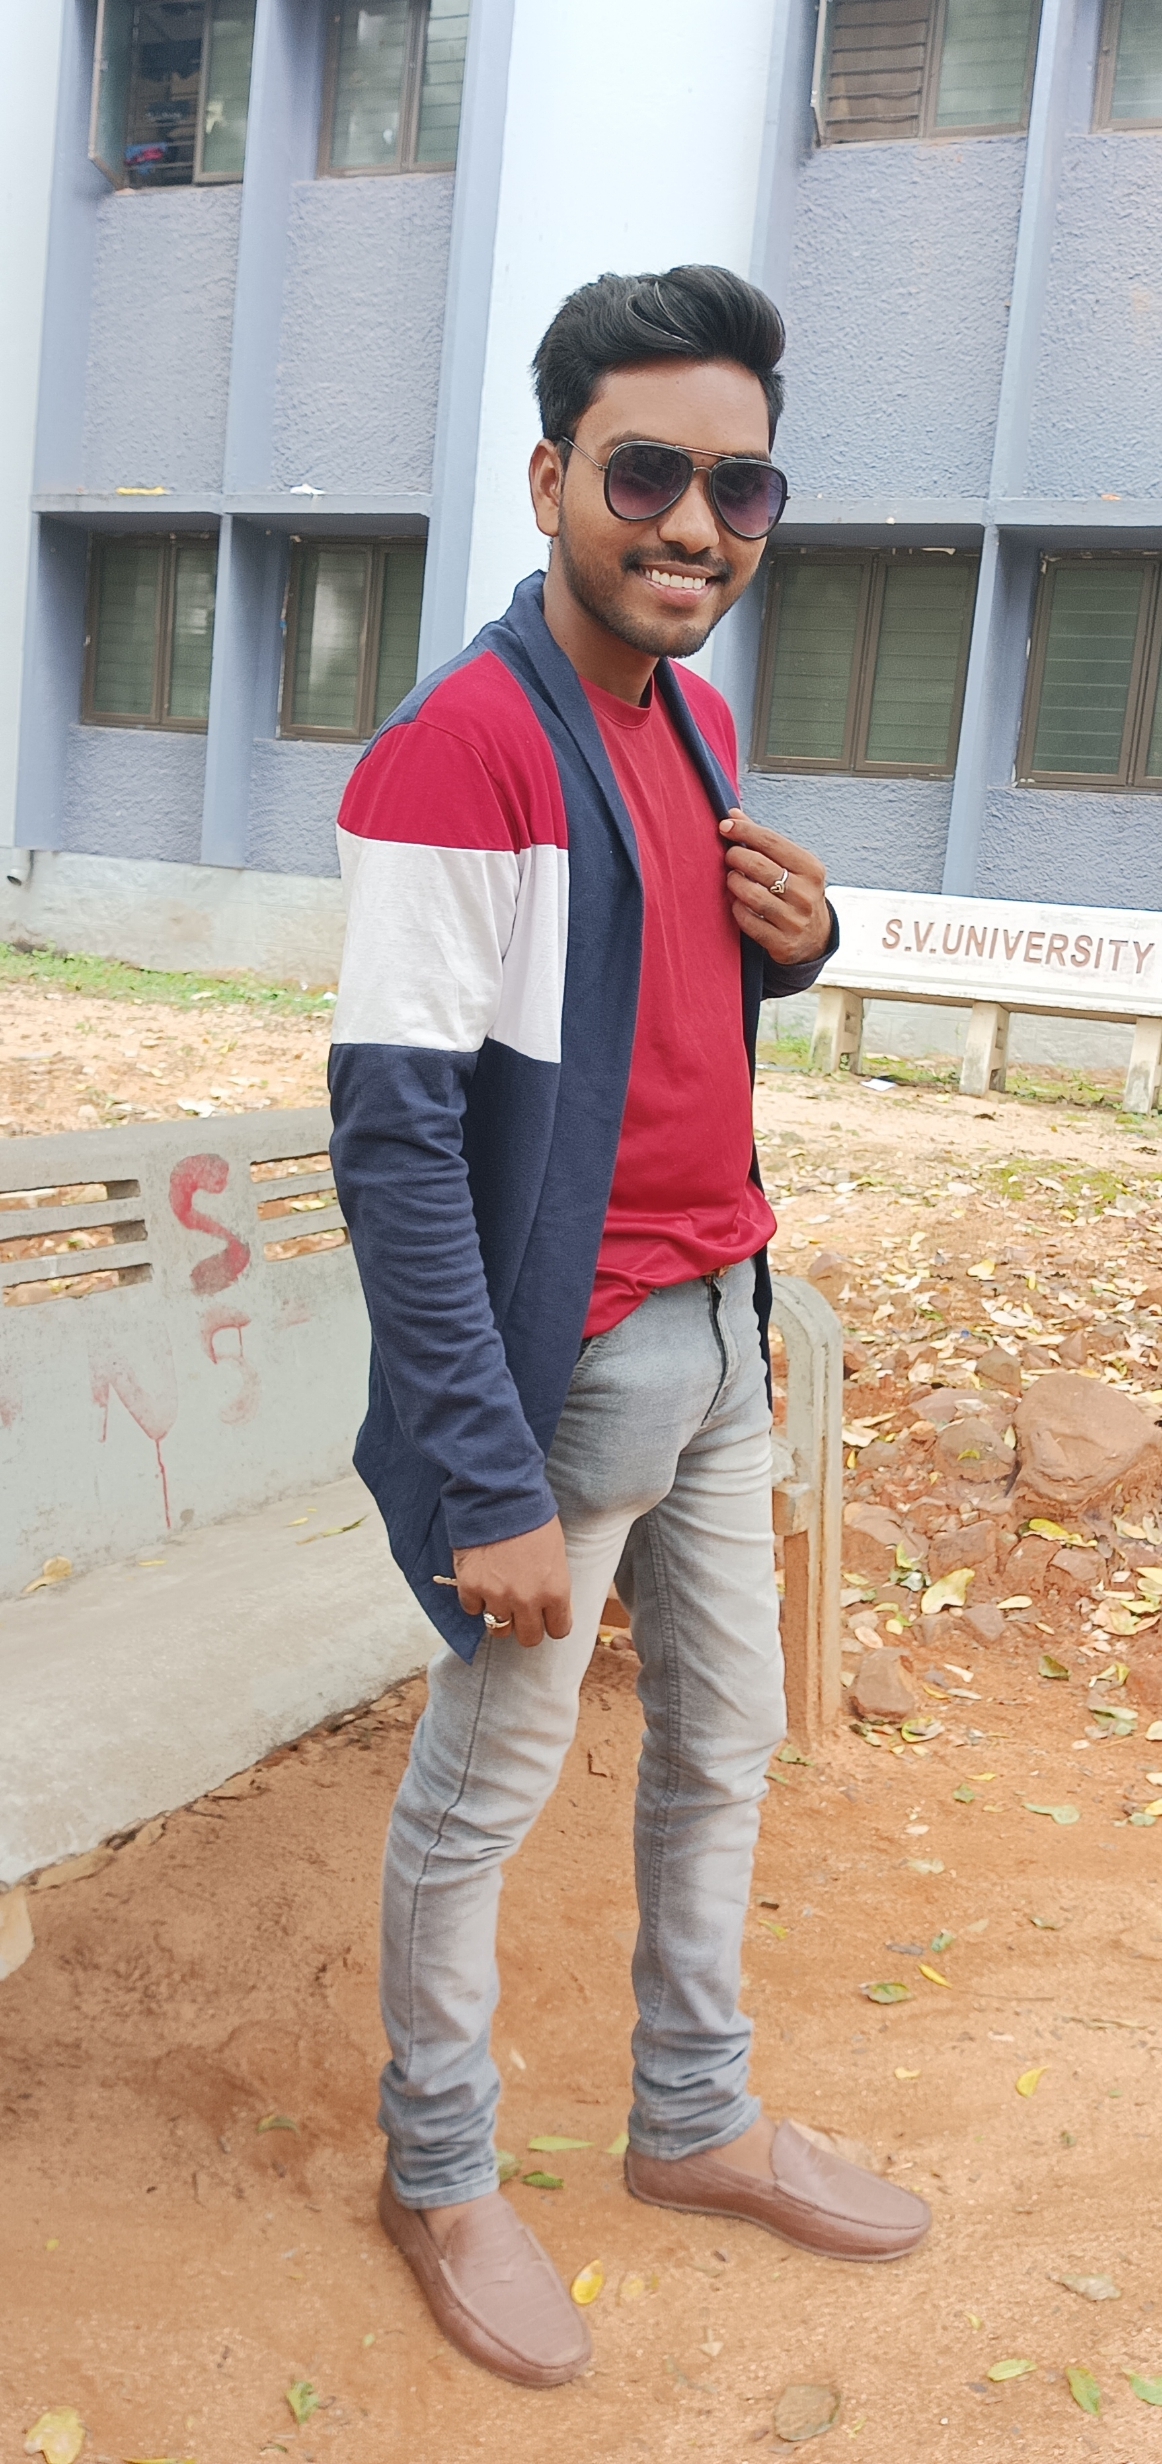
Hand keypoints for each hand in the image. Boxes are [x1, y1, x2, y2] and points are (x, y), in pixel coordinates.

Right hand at [452, 1516, 572, 1649]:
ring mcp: (497, 1596)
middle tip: (522, 1612)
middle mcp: (527, 1600)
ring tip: (499, 1599)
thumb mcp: (557, 1552)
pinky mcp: (471, 1588)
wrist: (500, 1496)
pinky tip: (480, 1583)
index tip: (547, 1617)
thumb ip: (554, 1584)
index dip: (553, 1623)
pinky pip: (472, 1609)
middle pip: (529, 1638)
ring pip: (498, 1630)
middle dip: (527, 1626)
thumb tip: (552, 1604)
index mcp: (555, 1591)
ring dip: (499, 1617)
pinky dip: (475, 1600)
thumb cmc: (533, 1517)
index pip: (559, 1630)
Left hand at [719, 810, 830, 966]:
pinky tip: (738, 902)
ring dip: (733, 883)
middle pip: (758, 866)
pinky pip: (747, 920)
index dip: (744, 831)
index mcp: (811, 868)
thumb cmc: (796, 893)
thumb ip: (762, 841)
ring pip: (750, 894)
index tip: (725, 826)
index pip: (771, 841)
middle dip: (736, 857)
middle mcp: (806, 894)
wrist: (815, 938)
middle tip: (730, 857)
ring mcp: (794, 920)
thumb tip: (733, 815)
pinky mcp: (782, 943)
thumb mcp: (791, 865)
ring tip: (733, 879)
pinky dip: (737, 908)